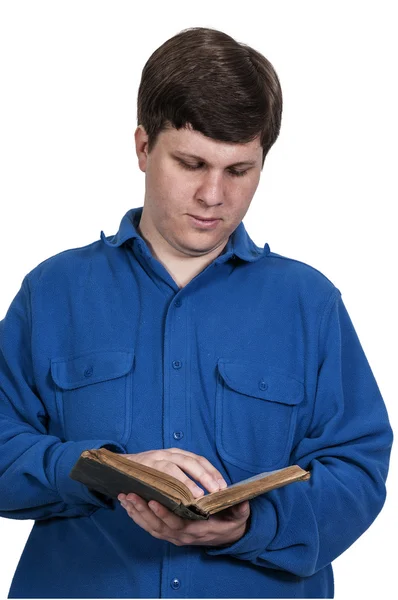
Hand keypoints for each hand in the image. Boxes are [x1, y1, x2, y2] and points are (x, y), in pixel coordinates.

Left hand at [118, 493, 250, 546]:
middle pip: (158, 525)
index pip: (177, 524)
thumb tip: (241, 500)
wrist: (228, 535)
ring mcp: (174, 535)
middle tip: (130, 495)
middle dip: (142, 510)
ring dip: (136, 513)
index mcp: (197, 530)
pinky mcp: (169, 532)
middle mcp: (182, 535)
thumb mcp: (239, 515)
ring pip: (151, 527)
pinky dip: (138, 517)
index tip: (153, 501)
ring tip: (125, 497)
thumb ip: (239, 508)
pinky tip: (129, 505)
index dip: (164, 514)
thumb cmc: (231, 521)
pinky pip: (150, 527)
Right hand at [122, 448, 227, 496]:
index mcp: (176, 454)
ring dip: (187, 482)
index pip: (199, 460)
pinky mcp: (143, 469)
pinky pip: (156, 477)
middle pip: (191, 462)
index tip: (223, 486)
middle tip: (216, 491)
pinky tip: (176, 497)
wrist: (118, 467)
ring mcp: (155, 460)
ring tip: (199, 496)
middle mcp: (167, 454)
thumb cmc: (148, 472)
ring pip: (175, 468)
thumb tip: (206, 489)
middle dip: (205, 476)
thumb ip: (182, 475)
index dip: (211, 472)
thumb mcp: (167, 468)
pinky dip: (167, 485)